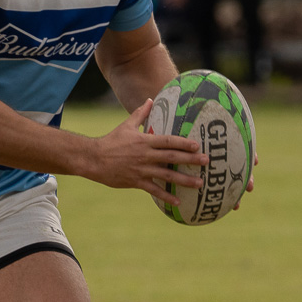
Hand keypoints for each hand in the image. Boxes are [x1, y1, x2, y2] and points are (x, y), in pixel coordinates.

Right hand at [81, 100, 205, 203]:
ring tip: (200, 183)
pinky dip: (166, 196)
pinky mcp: (136, 182)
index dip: (183, 143)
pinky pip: (154, 190)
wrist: (94, 159)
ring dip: (184, 180)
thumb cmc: (111, 141)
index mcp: (144, 141)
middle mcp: (145, 156)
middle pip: (172, 158)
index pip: (168, 141)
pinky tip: (178, 201)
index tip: (197, 145)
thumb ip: (140, 113)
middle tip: (207, 162)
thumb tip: (150, 100)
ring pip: (167, 176)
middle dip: (190, 160)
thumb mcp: (126, 125)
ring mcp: (142, 170)